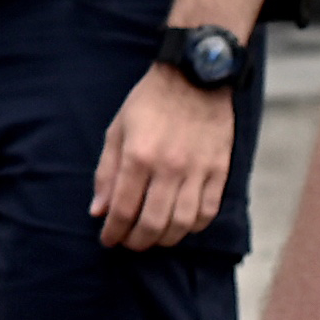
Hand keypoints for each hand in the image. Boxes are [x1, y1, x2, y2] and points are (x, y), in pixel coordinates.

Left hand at [95, 62, 234, 248]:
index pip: (123, 210)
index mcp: (138, 156)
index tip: (108, 239)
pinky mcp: (219, 170)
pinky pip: (208, 211)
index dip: (113, 232)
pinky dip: (193, 226)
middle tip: (129, 243)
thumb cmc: (151, 102)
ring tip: (153, 237)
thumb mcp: (117, 130)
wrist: (196, 76)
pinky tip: (181, 225)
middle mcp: (169, 168)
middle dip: (136, 241)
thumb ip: (107, 173)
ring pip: (181, 223)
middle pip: (152, 223)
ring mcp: (198, 170)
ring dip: (164, 239)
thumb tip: (99, 211)